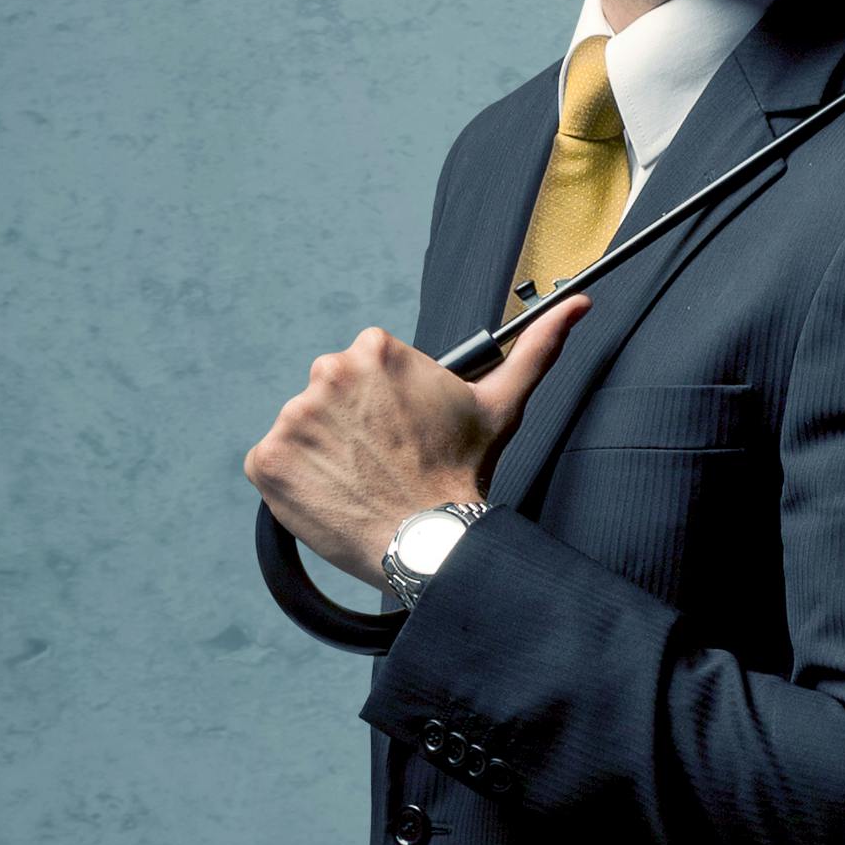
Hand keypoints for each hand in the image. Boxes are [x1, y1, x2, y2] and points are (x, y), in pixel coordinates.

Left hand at [248, 300, 571, 570]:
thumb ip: (537, 347)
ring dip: (326, 452)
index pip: (364, 366)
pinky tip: (334, 494)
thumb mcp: (502, 403)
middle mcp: (326, 374)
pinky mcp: (266, 461)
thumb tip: (578, 305)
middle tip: (384, 459)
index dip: (385, 402)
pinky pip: (273, 463)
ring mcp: (291, 418)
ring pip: (304, 428)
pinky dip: (296, 480)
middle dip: (352, 422)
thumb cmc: (464, 471)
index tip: (403, 431)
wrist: (430, 539)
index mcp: (373, 350)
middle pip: (330, 394)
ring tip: (363, 480)